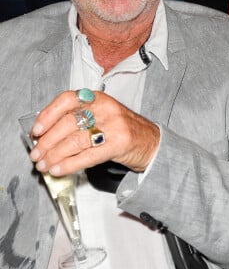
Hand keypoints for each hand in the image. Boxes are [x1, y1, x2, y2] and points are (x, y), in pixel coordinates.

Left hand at [27, 90, 159, 175]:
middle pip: (67, 124)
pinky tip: (59, 170)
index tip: (36, 131)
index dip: (47, 115)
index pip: (66, 100)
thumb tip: (46, 135)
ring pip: (75, 141)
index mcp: (97, 98)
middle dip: (47, 142)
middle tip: (36, 154)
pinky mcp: (120, 144)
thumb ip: (79, 119)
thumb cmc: (124, 130)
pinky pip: (88, 156)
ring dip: (55, 155)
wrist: (153, 143)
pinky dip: (69, 165)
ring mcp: (114, 126)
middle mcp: (105, 109)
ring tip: (44, 165)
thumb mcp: (102, 115)